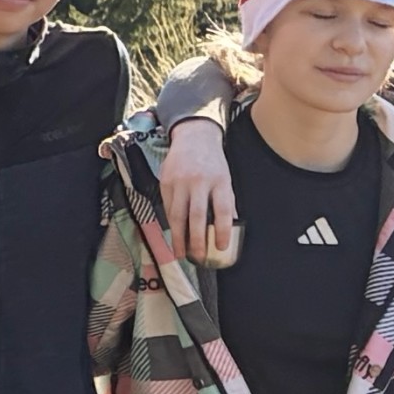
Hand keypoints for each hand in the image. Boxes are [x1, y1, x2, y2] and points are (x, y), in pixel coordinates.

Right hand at [160, 117, 239, 265]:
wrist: (194, 136)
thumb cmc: (213, 161)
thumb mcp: (226, 178)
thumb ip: (226, 201)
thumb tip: (228, 227)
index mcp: (219, 180)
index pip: (223, 210)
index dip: (222, 230)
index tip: (220, 246)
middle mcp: (199, 181)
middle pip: (196, 216)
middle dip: (196, 240)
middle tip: (197, 256)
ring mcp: (180, 181)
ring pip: (177, 214)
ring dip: (178, 236)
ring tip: (180, 252)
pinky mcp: (165, 181)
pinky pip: (168, 206)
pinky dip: (171, 222)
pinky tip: (174, 233)